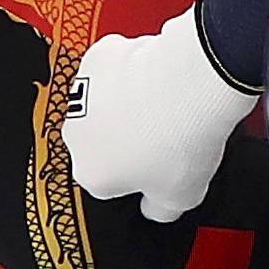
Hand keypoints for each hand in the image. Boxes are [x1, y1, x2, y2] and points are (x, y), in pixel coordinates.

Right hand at [61, 13, 258, 221]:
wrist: (191, 84)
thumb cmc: (182, 135)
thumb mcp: (181, 197)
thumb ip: (159, 209)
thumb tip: (156, 209)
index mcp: (91, 175)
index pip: (108, 183)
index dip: (137, 174)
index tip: (158, 166)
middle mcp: (77, 136)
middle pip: (100, 142)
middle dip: (125, 138)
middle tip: (164, 133)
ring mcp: (82, 95)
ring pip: (100, 104)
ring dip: (124, 104)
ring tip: (165, 103)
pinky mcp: (96, 59)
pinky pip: (109, 68)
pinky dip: (127, 69)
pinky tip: (155, 76)